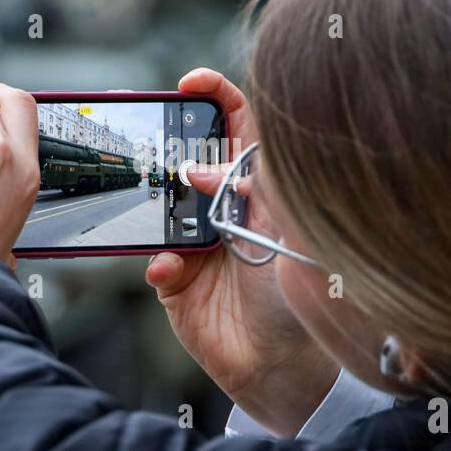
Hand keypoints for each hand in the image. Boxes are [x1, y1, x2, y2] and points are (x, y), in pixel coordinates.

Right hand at [146, 68, 338, 436]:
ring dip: (155, 202)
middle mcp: (223, 212)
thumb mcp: (287, 234)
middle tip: (150, 128)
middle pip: (189, 159)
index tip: (192, 82)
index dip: (215, 98)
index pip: (237, 129)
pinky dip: (159, 263)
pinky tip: (172, 269)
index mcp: (258, 191)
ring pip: (162, 207)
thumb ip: (251, 195)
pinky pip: (154, 263)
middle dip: (168, 140)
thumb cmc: (300, 298)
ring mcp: (196, 247)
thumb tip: (202, 173)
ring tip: (158, 200)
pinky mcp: (175, 284)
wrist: (286, 368)